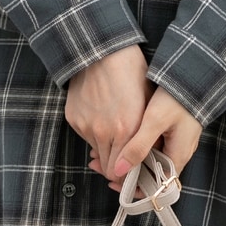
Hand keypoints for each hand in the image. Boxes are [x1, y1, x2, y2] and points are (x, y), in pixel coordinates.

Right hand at [65, 45, 152, 181]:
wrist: (101, 49)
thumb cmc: (130, 71)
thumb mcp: (149, 102)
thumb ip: (148, 133)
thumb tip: (151, 155)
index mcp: (128, 130)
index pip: (125, 172)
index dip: (129, 177)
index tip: (134, 173)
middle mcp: (105, 133)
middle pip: (108, 168)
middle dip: (117, 168)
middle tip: (124, 160)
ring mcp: (87, 126)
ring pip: (97, 153)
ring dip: (106, 150)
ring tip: (114, 132)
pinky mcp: (74, 119)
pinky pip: (86, 136)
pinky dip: (94, 134)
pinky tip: (101, 115)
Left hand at [88, 87, 201, 188]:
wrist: (194, 78)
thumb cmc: (177, 99)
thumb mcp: (154, 121)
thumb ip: (137, 147)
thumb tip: (119, 171)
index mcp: (176, 158)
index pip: (155, 187)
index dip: (133, 189)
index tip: (112, 182)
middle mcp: (177, 155)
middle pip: (147, 174)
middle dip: (123, 171)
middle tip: (97, 162)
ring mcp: (174, 144)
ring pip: (146, 160)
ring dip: (125, 157)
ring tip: (100, 149)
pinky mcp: (171, 134)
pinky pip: (150, 147)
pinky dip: (132, 146)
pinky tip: (117, 137)